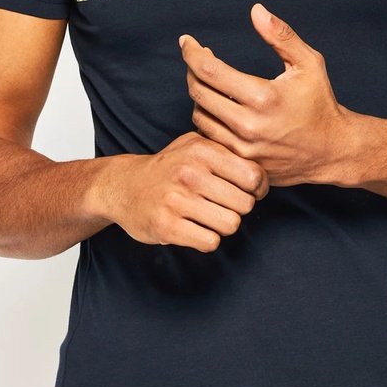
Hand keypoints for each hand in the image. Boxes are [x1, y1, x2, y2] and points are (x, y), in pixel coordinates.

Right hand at [96, 132, 268, 252]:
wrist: (123, 186)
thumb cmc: (168, 166)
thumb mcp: (195, 144)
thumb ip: (227, 151)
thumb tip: (263, 170)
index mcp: (201, 150)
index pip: (254, 175)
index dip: (258, 188)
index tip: (249, 191)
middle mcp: (189, 173)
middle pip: (245, 204)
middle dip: (239, 208)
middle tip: (224, 205)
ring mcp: (176, 200)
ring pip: (231, 225)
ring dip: (224, 225)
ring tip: (210, 216)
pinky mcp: (167, 226)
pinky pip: (210, 242)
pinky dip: (208, 239)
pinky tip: (196, 228)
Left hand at [178, 3, 348, 186]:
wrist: (331, 150)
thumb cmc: (320, 102)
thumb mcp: (308, 63)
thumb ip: (281, 35)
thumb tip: (255, 10)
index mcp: (264, 98)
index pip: (210, 71)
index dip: (192, 53)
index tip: (187, 41)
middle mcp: (250, 126)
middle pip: (199, 92)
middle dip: (192, 70)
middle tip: (197, 58)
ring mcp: (244, 148)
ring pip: (199, 116)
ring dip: (198, 94)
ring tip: (209, 81)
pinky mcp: (241, 161)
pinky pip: (209, 137)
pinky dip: (207, 117)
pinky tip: (216, 104)